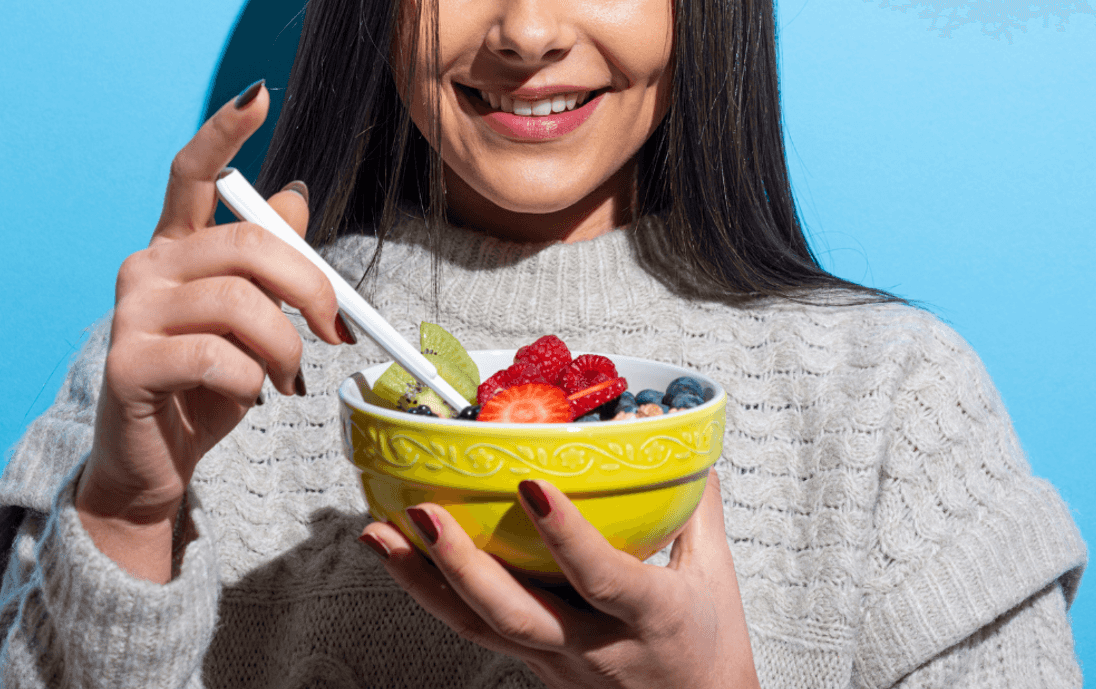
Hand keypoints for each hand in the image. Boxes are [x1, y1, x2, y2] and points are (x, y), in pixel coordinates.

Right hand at [76, 81, 350, 581]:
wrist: (155, 461)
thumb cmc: (206, 385)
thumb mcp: (250, 320)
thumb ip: (267, 261)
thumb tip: (293, 193)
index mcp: (178, 247)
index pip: (195, 172)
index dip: (225, 131)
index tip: (259, 95)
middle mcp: (148, 265)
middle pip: (248, 243)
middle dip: (311, 288)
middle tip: (336, 332)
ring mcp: (131, 312)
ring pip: (239, 304)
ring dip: (284, 348)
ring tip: (285, 378)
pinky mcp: (128, 363)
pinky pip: (216, 359)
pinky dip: (250, 381)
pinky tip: (246, 395)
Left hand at [360, 469, 759, 688]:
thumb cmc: (711, 649)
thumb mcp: (716, 575)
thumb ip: (692, 502)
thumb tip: (666, 431)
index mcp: (651, 619)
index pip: (605, 578)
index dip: (567, 535)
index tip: (532, 486)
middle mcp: (596, 649)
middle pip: (518, 617)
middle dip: (465, 565)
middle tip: (422, 514)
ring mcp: (558, 665)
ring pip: (481, 628)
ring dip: (423, 581)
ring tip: (378, 534)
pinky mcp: (533, 668)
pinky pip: (477, 630)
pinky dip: (433, 593)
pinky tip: (398, 557)